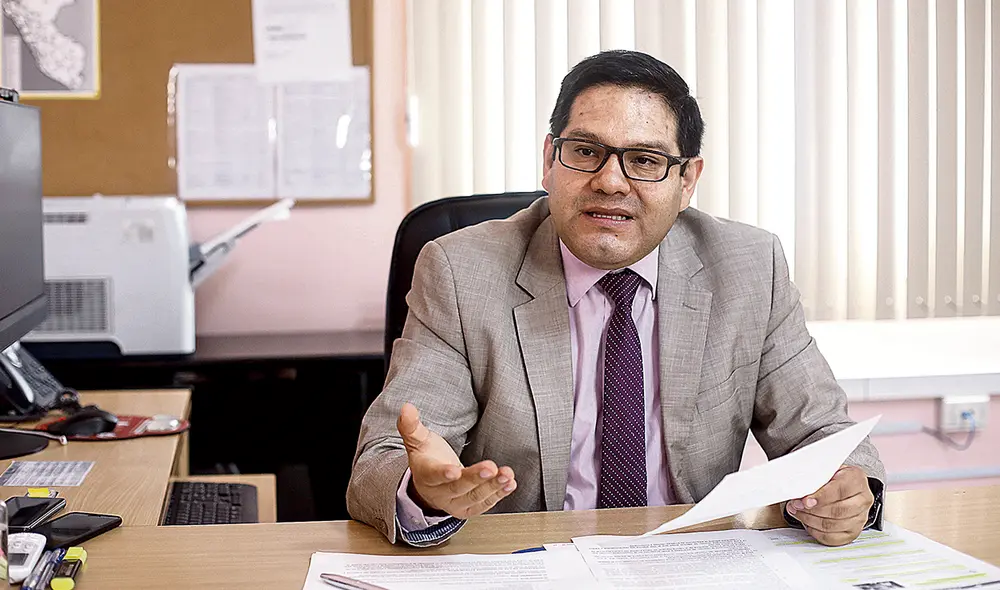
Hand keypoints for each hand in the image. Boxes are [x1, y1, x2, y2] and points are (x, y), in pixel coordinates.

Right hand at [397, 403, 516, 519]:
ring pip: (474, 497)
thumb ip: (412, 425)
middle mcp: (439, 493)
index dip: (443, 474)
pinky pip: (484, 504)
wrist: (430, 485)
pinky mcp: (468, 508)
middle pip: (458, 487)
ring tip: (506, 475)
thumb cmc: (427, 459)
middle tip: (491, 467)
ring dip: (493, 486)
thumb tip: (406, 408)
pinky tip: (510, 484)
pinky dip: (499, 494)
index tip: (454, 470)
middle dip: (476, 478)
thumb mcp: (418, 440)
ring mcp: (455, 503)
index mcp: (425, 475)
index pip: (433, 475)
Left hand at [786, 465, 873, 545]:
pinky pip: (831, 538)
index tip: (805, 501)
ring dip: (810, 520)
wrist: (845, 487)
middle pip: (837, 511)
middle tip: (796, 505)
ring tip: (798, 512)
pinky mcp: (852, 532)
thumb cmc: (834, 478)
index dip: (820, 497)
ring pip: (832, 526)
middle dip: (812, 510)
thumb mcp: (826, 470)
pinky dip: (815, 531)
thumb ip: (815, 478)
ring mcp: (860, 518)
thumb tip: (799, 489)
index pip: (839, 491)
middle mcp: (862, 500)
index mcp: (856, 480)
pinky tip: (807, 522)